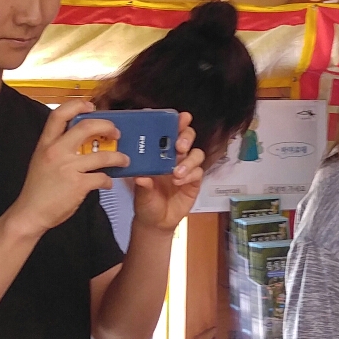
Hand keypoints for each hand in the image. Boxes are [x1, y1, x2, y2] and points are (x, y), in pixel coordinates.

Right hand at [9, 100, 122, 235]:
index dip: (77, 105)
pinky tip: (107, 182)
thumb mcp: (41, 161)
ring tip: (124, 160)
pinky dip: (108, 180)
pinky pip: (101, 177)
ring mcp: (67, 168)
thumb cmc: (38, 189)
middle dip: (107, 126)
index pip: (59, 114)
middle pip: (86, 127)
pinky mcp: (77, 185)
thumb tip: (83, 141)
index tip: (91, 106)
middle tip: (116, 132)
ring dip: (118, 157)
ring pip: (102, 155)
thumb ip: (58, 148)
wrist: (30, 213)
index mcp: (46, 144)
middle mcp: (56, 152)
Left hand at [130, 113, 206, 231]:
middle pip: (187, 137)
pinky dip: (190, 174)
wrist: (156, 222)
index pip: (167, 132)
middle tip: (179, 146)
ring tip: (176, 172)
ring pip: (196, 153)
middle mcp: (174, 157)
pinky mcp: (194, 181)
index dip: (174, 122)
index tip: (177, 116)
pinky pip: (198, 172)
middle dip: (185, 136)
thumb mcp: (140, 194)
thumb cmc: (146, 202)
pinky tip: (180, 181)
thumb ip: (142, 185)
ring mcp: (186, 168)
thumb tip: (142, 177)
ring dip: (188, 160)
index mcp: (158, 154)